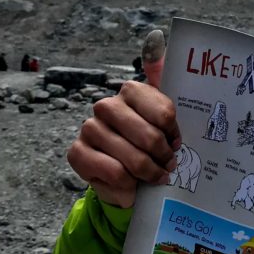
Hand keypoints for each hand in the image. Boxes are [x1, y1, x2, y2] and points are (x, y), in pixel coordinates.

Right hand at [66, 81, 181, 208]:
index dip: (174, 135)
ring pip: (133, 157)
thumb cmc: (143, 145)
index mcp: (131, 92)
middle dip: (163, 157)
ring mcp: (90, 128)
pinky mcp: (78, 152)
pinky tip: (133, 182)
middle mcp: (107, 106)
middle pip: (150, 137)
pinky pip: (115, 172)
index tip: (176, 144)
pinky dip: (129, 183)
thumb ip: (165, 108)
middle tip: (169, 166)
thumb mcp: (161, 126)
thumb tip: (157, 71)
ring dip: (149, 172)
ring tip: (156, 176)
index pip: (164, 114)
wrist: (120, 174)